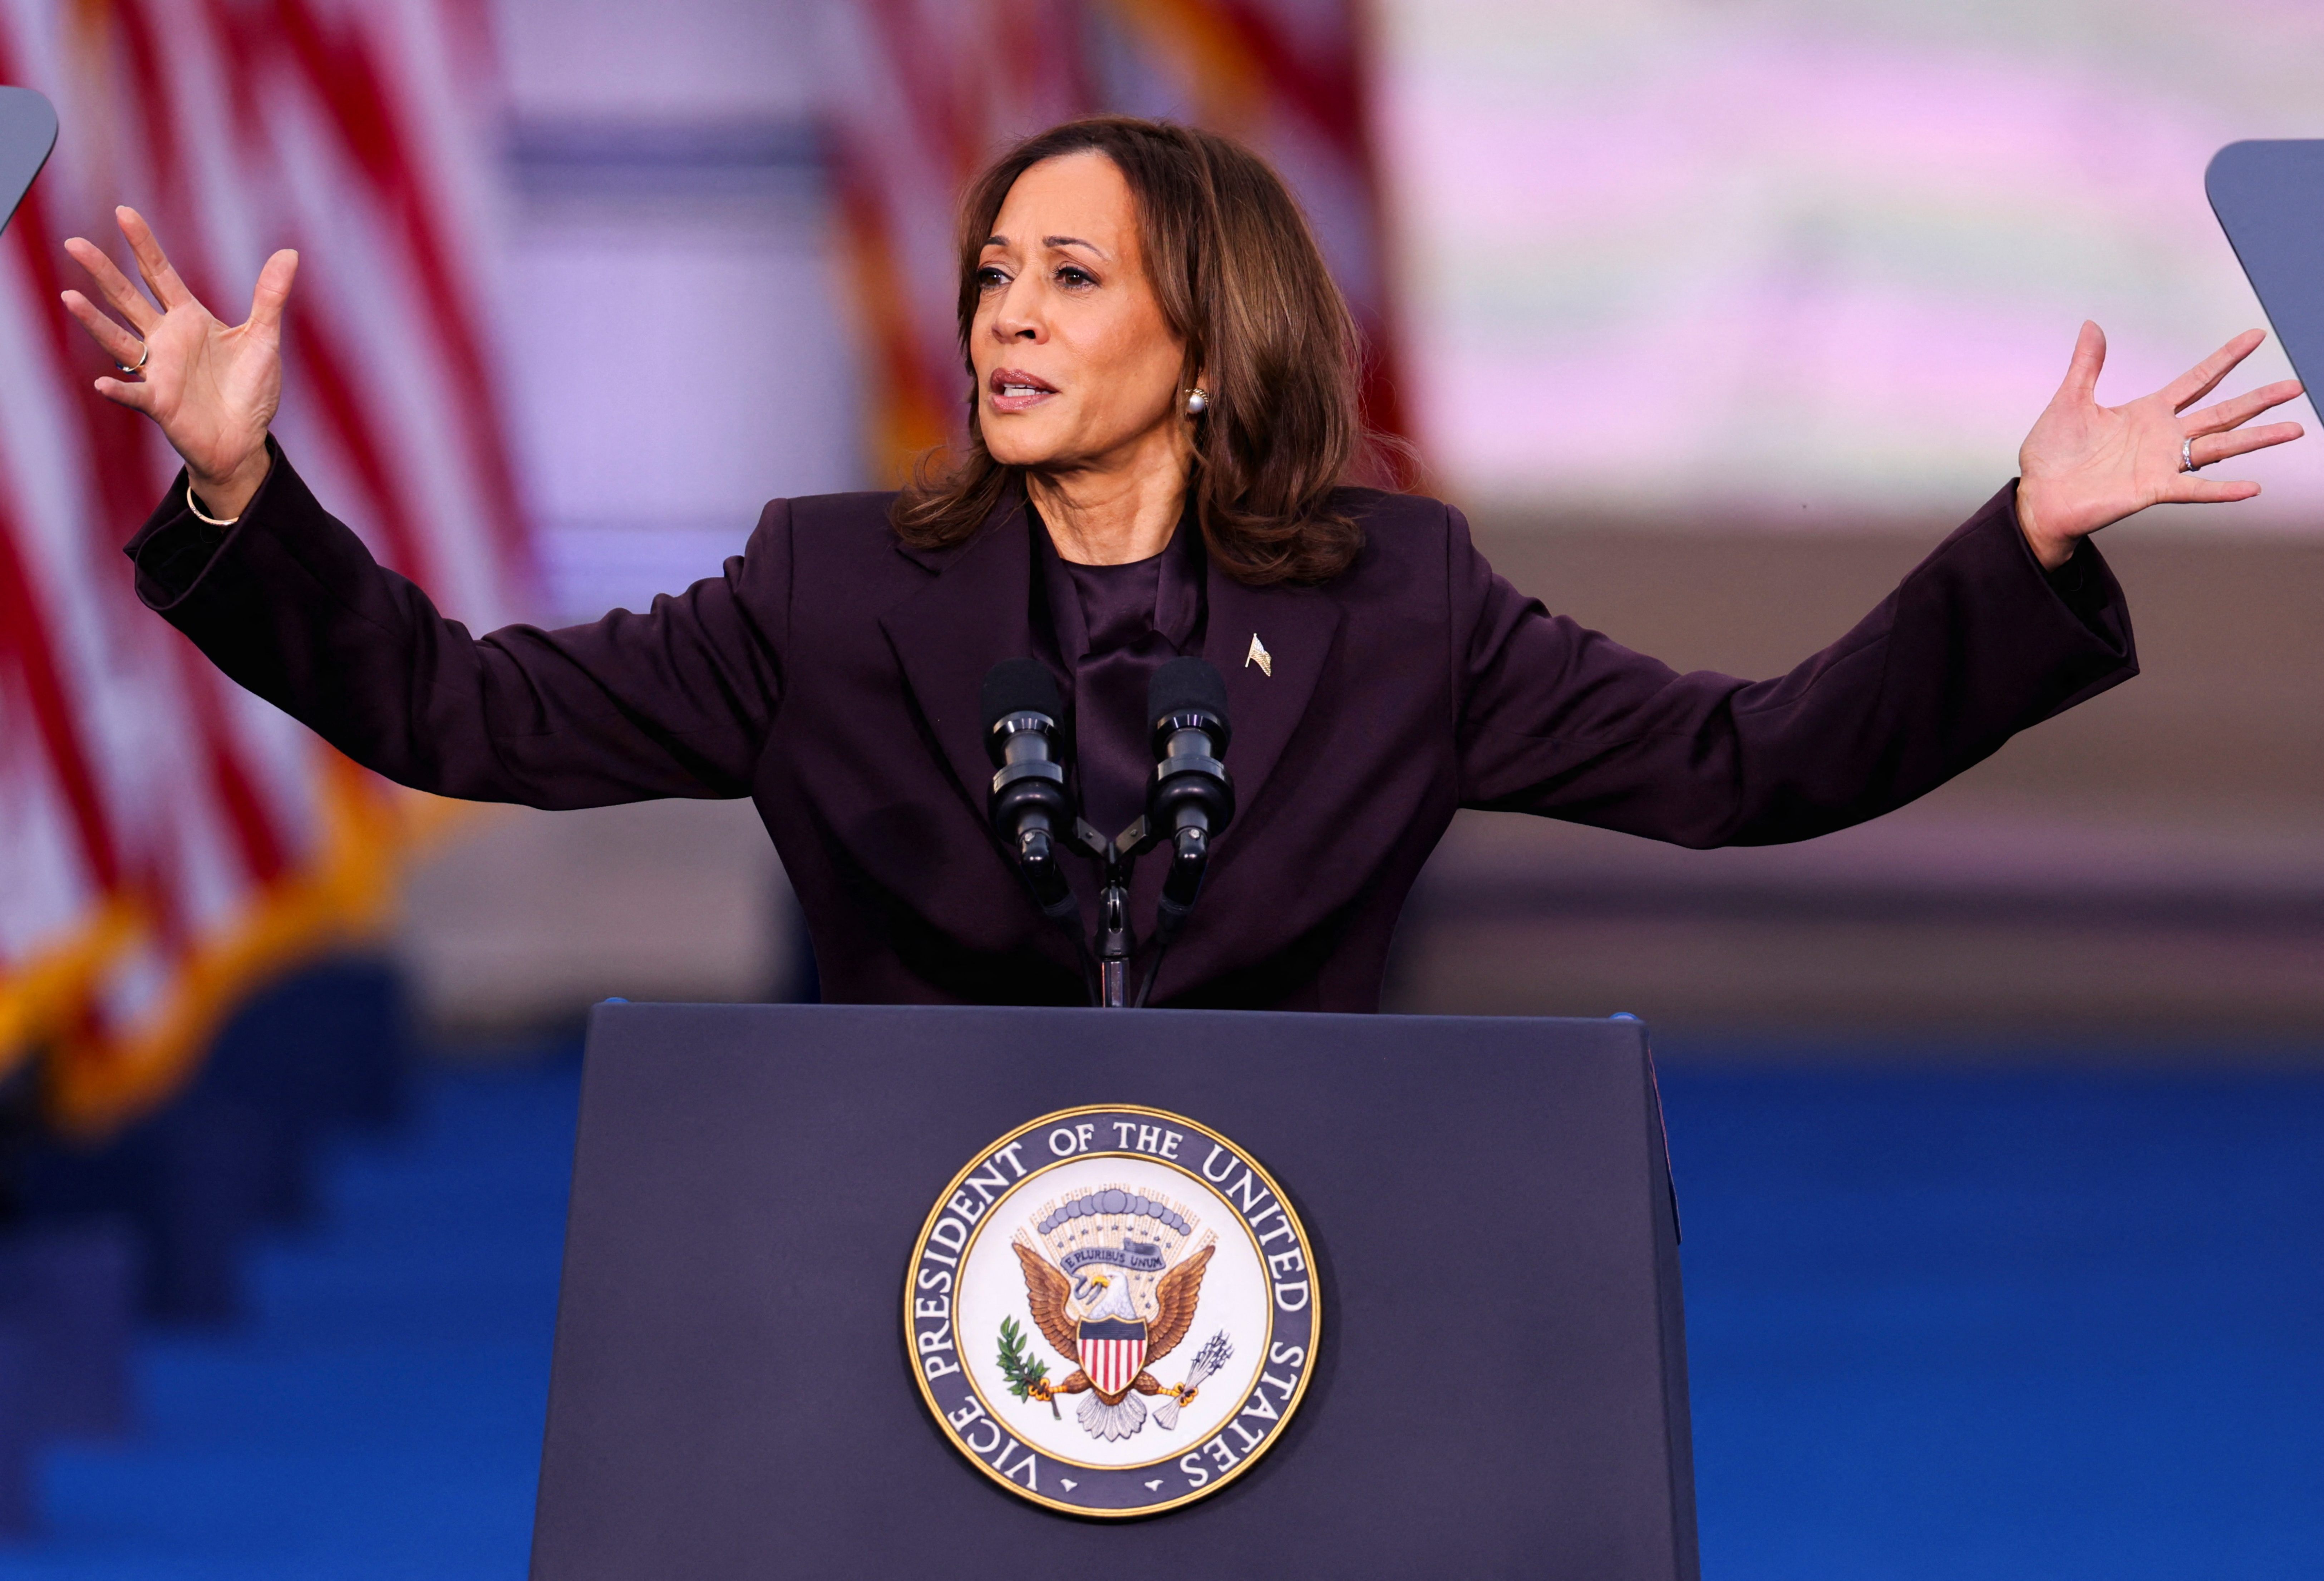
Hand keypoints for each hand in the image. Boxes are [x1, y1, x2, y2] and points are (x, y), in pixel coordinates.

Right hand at [61, 206, 296, 518]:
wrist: (244, 439)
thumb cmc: (249, 389)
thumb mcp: (264, 338)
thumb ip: (270, 297)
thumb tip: (289, 253)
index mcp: (189, 319)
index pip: (160, 274)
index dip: (143, 245)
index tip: (123, 212)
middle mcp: (166, 340)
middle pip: (128, 299)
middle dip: (103, 272)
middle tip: (73, 243)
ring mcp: (158, 371)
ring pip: (119, 340)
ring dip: (94, 321)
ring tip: (69, 297)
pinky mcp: (160, 404)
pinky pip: (134, 394)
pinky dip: (118, 389)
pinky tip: (101, 382)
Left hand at [2014, 323, 2304, 568]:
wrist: (2038, 495)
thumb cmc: (2052, 454)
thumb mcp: (2070, 400)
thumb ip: (2087, 365)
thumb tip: (2091, 325)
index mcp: (2147, 412)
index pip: (2198, 380)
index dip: (2226, 359)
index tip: (2255, 337)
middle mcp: (2163, 437)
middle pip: (2222, 412)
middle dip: (2259, 400)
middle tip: (2294, 387)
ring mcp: (2162, 463)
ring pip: (2220, 446)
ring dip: (2257, 438)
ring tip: (2294, 429)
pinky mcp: (2152, 490)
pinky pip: (2194, 489)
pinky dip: (2223, 490)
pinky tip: (2252, 487)